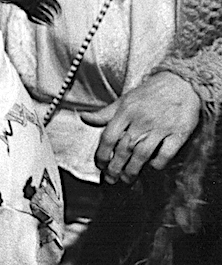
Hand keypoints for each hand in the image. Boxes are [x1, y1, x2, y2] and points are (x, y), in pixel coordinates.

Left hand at [81, 72, 200, 184]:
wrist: (180, 84)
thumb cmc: (149, 94)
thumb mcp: (124, 100)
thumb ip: (105, 113)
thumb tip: (84, 117)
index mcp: (125, 112)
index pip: (108, 137)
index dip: (102, 154)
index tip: (100, 165)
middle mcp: (141, 121)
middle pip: (124, 149)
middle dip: (115, 167)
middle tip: (110, 179)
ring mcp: (160, 128)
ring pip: (143, 154)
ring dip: (133, 170)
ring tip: (126, 180)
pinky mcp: (178, 133)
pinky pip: (166, 153)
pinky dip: (158, 163)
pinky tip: (152, 167)